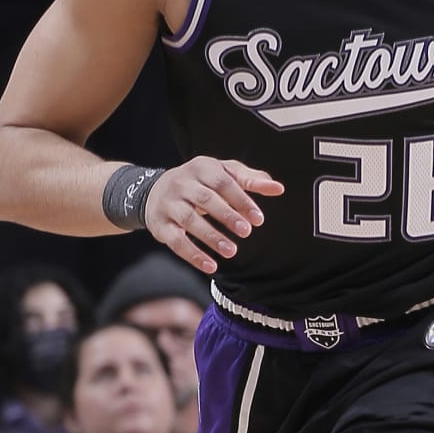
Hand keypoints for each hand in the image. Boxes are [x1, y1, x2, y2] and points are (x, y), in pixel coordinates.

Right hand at [144, 158, 282, 274]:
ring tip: (231, 251)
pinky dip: (193, 254)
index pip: (223, 182)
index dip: (241, 200)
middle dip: (227, 216)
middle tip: (246, 232)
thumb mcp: (224, 174)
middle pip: (205, 199)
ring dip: (211, 237)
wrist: (155, 190)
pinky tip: (210, 266)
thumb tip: (278, 188)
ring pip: (189, 220)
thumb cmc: (201, 182)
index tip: (258, 219)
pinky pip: (176, 241)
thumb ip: (251, 180)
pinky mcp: (160, 225)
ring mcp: (169, 204)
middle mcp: (182, 183)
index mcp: (201, 167)